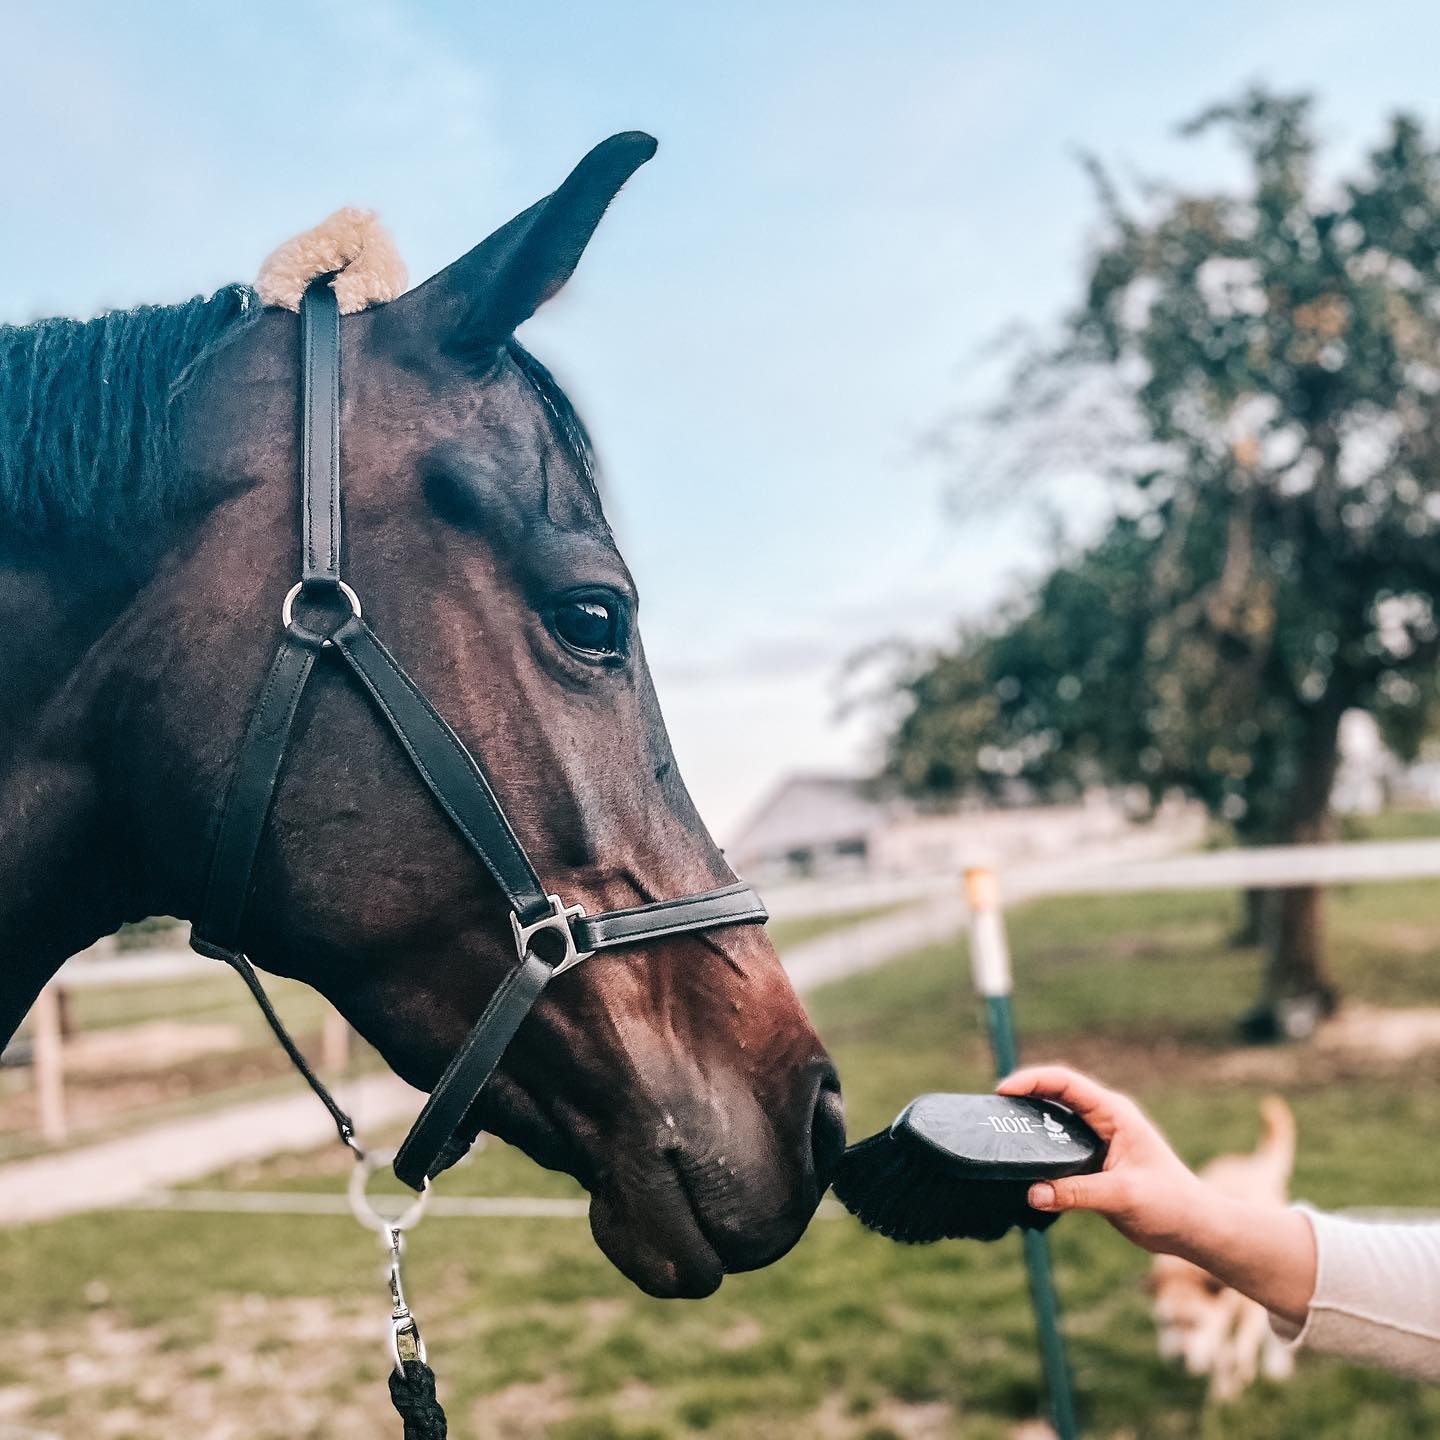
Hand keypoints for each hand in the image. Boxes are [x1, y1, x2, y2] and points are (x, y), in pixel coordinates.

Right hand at [997, 1064, 1209, 1253]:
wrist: (1193, 1228)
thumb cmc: (1170, 1204)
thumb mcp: (1122, 1195)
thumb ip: (1077, 1193)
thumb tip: (1032, 1192)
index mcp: (1114, 1113)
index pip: (1066, 1083)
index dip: (1032, 1081)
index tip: (1002, 1091)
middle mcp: (1104, 1120)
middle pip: (1055, 1095)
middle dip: (1024, 1095)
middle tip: (992, 1109)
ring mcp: (1098, 1140)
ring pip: (1056, 1120)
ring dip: (1030, 1121)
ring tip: (1000, 1129)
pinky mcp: (1094, 1162)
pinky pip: (1059, 1147)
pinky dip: (1039, 1148)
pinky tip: (1022, 1160)